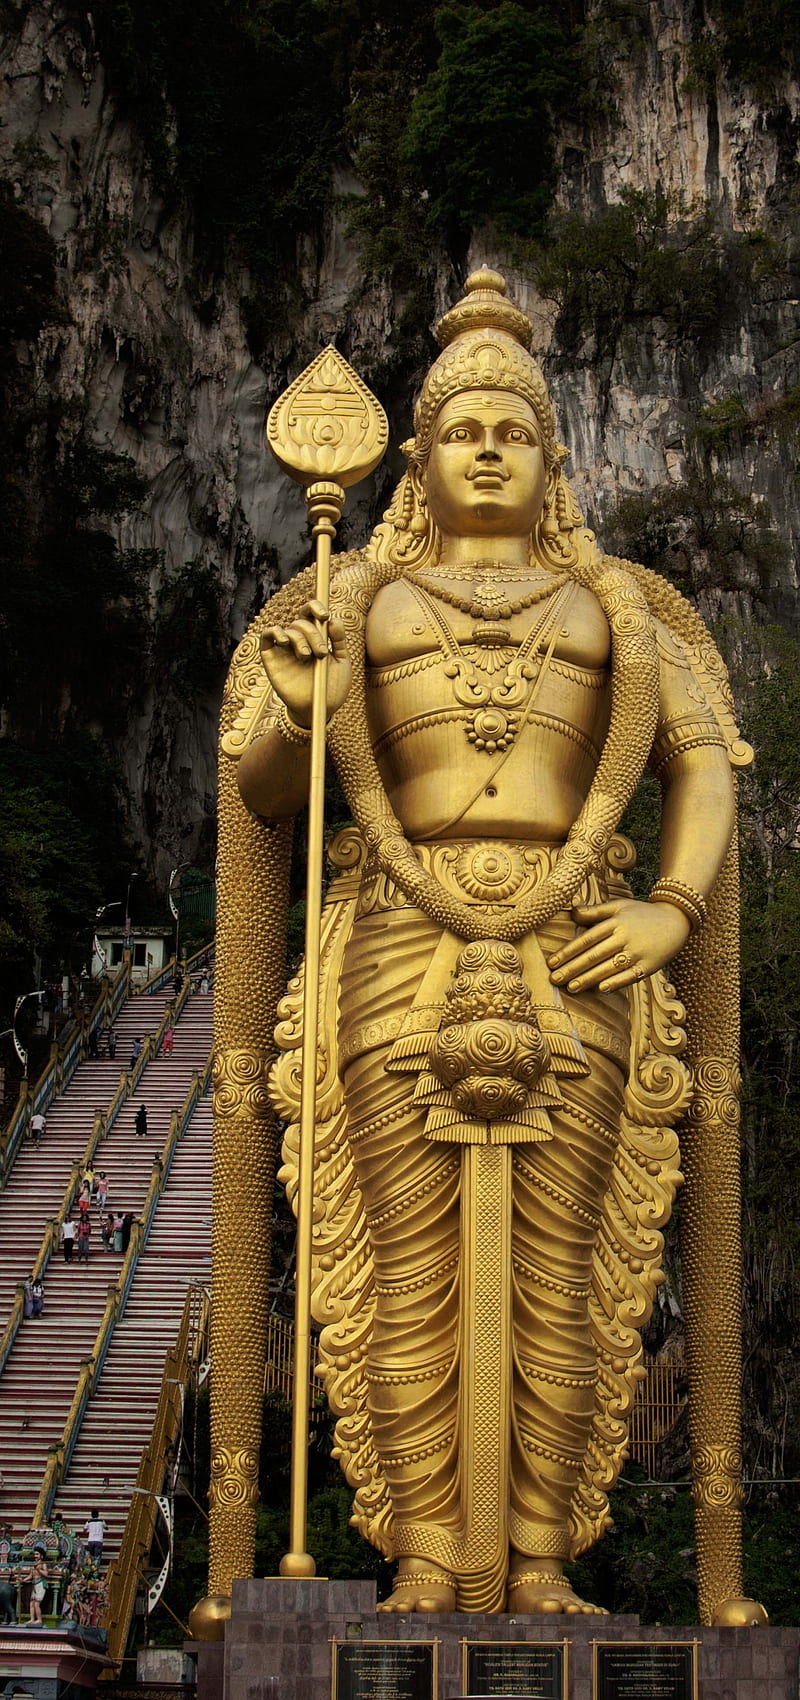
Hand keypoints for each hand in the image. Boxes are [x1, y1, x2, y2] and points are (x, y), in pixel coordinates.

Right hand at [260, 600, 351, 727]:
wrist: (319, 709)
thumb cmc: (331, 687)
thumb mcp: (341, 662)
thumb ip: (338, 641)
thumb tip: (334, 619)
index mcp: (316, 638)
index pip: (311, 614)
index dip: (316, 607)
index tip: (325, 615)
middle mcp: (300, 641)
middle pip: (301, 622)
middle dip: (313, 634)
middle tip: (321, 653)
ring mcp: (285, 649)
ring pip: (288, 629)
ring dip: (300, 639)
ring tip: (307, 656)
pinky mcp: (271, 658)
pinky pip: (267, 636)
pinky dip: (275, 632)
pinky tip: (285, 641)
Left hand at [547, 898, 690, 993]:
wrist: (677, 920)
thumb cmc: (642, 913)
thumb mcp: (619, 906)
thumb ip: (595, 911)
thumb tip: (571, 913)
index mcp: (615, 922)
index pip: (586, 939)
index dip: (568, 952)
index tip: (552, 963)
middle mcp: (625, 937)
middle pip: (594, 955)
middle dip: (572, 968)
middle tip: (554, 979)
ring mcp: (638, 952)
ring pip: (609, 967)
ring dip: (589, 978)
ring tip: (571, 987)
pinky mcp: (650, 965)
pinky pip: (631, 975)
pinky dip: (617, 982)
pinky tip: (601, 989)